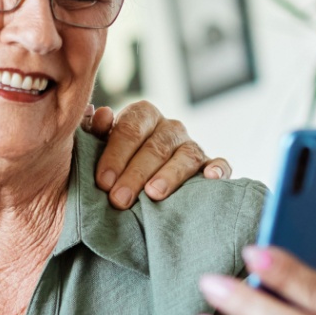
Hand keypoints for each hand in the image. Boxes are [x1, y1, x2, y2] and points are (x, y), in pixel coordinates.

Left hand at [82, 101, 231, 208]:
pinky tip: (210, 178)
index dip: (115, 155)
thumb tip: (100, 115)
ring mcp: (192, 146)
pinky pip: (220, 164)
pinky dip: (218, 169)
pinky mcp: (210, 166)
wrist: (140, 182)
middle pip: (156, 146)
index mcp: (142, 115)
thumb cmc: (115, 164)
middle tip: (119, 199)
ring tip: (154, 194)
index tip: (103, 182)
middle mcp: (169, 128)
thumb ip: (95, 132)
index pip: (130, 128)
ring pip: (186, 155)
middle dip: (136, 174)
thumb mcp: (99, 146)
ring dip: (170, 175)